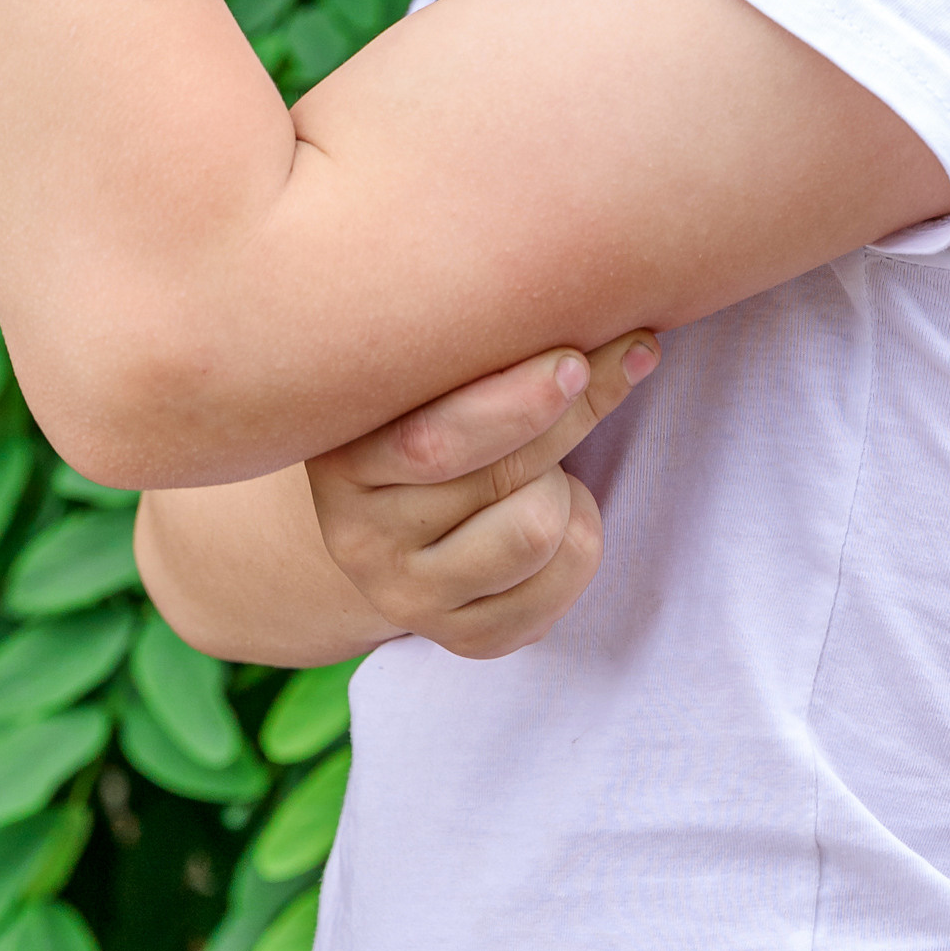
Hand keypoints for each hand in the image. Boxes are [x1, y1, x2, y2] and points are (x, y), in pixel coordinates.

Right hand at [307, 332, 658, 659]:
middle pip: (505, 477)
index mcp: (339, 456)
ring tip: (542, 464)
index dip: (517, 399)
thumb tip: (610, 312)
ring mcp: (407, 596)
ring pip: (538, 531)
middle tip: (604, 363)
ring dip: (566, 487)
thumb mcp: (433, 376)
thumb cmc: (439, 409)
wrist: (403, 511)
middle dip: (568, 415)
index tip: (576, 357)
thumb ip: (485, 345)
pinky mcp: (463, 638)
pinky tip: (551, 514)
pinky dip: (580, 539)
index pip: (435, 438)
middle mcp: (358, 535)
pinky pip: (560, 587)